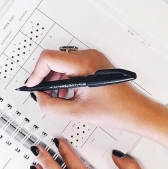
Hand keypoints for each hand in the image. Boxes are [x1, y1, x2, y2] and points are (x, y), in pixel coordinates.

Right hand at [26, 49, 155, 132]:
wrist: (135, 111)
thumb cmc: (115, 111)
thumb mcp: (76, 112)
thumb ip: (51, 105)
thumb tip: (38, 98)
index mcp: (84, 64)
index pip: (48, 58)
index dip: (36, 73)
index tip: (32, 86)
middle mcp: (88, 56)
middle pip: (54, 60)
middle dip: (45, 78)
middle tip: (44, 95)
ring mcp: (92, 57)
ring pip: (62, 63)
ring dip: (55, 79)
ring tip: (59, 97)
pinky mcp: (95, 62)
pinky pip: (72, 66)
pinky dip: (65, 78)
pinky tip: (68, 93)